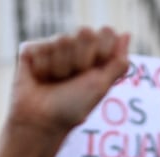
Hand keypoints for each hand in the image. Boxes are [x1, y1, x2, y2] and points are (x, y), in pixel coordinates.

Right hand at [8, 27, 130, 138]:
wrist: (43, 121)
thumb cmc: (73, 108)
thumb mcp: (101, 87)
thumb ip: (117, 62)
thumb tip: (127, 35)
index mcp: (94, 54)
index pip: (106, 32)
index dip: (103, 53)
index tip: (95, 72)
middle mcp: (74, 47)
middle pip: (86, 32)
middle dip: (82, 61)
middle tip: (73, 79)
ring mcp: (52, 46)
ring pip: (63, 40)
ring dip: (62, 68)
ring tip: (55, 81)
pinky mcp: (32, 49)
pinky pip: (43, 48)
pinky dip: (44, 68)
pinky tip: (41, 78)